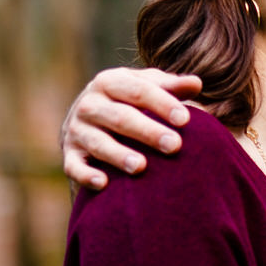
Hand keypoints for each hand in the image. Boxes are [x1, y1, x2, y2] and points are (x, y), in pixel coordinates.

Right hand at [60, 68, 203, 188]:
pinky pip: (74, 167)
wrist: (86, 118)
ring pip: (98, 143)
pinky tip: (103, 183)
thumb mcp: (144, 87)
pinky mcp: (69, 155)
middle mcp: (89, 104)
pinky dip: (86, 175)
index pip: (138, 90)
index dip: (162, 104)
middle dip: (147, 131)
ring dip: (118, 155)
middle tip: (174, 146)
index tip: (185, 120)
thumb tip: (196, 84)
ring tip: (141, 167)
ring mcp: (76, 130)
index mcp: (109, 82)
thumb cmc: (126, 101)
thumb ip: (170, 87)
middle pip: (120, 117)